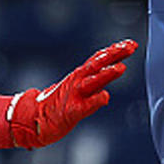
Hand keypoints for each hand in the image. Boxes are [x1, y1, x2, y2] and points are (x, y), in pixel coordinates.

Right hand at [8, 39, 136, 148]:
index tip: (130, 44)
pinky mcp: (70, 111)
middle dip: (115, 55)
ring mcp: (74, 95)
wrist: (32, 120)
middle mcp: (77, 82)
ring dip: (106, 74)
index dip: (115, 51)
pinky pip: (84, 106)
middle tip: (131, 47)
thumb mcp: (78, 95)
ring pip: (92, 82)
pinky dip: (95, 101)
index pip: (99, 60)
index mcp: (79, 77)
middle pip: (97, 64)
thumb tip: (106, 91)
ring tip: (121, 68)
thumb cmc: (57, 107)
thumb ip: (92, 90)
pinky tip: (105, 97)